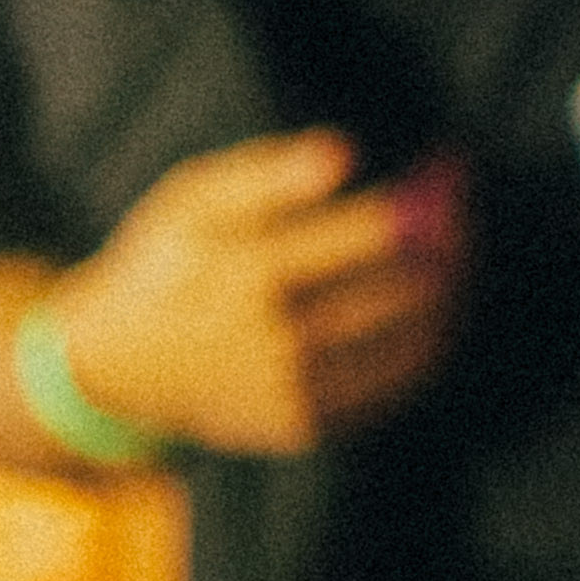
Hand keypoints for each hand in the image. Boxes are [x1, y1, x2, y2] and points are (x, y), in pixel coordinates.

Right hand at [58, 135, 465, 456]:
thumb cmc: (166, 260)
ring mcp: (294, 392)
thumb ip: (267, 173)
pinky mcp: (304, 427)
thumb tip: (344, 153)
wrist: (115, 366)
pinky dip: (426, 346)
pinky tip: (434, 311)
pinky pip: (392, 387)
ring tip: (460, 258)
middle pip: (405, 287)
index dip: (425, 198)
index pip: (374, 232)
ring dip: (452, 294)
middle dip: (450, 242)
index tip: (449, 170)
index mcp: (251, 271)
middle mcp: (277, 339)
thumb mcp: (193, 198)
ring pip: (413, 342)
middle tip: (464, 212)